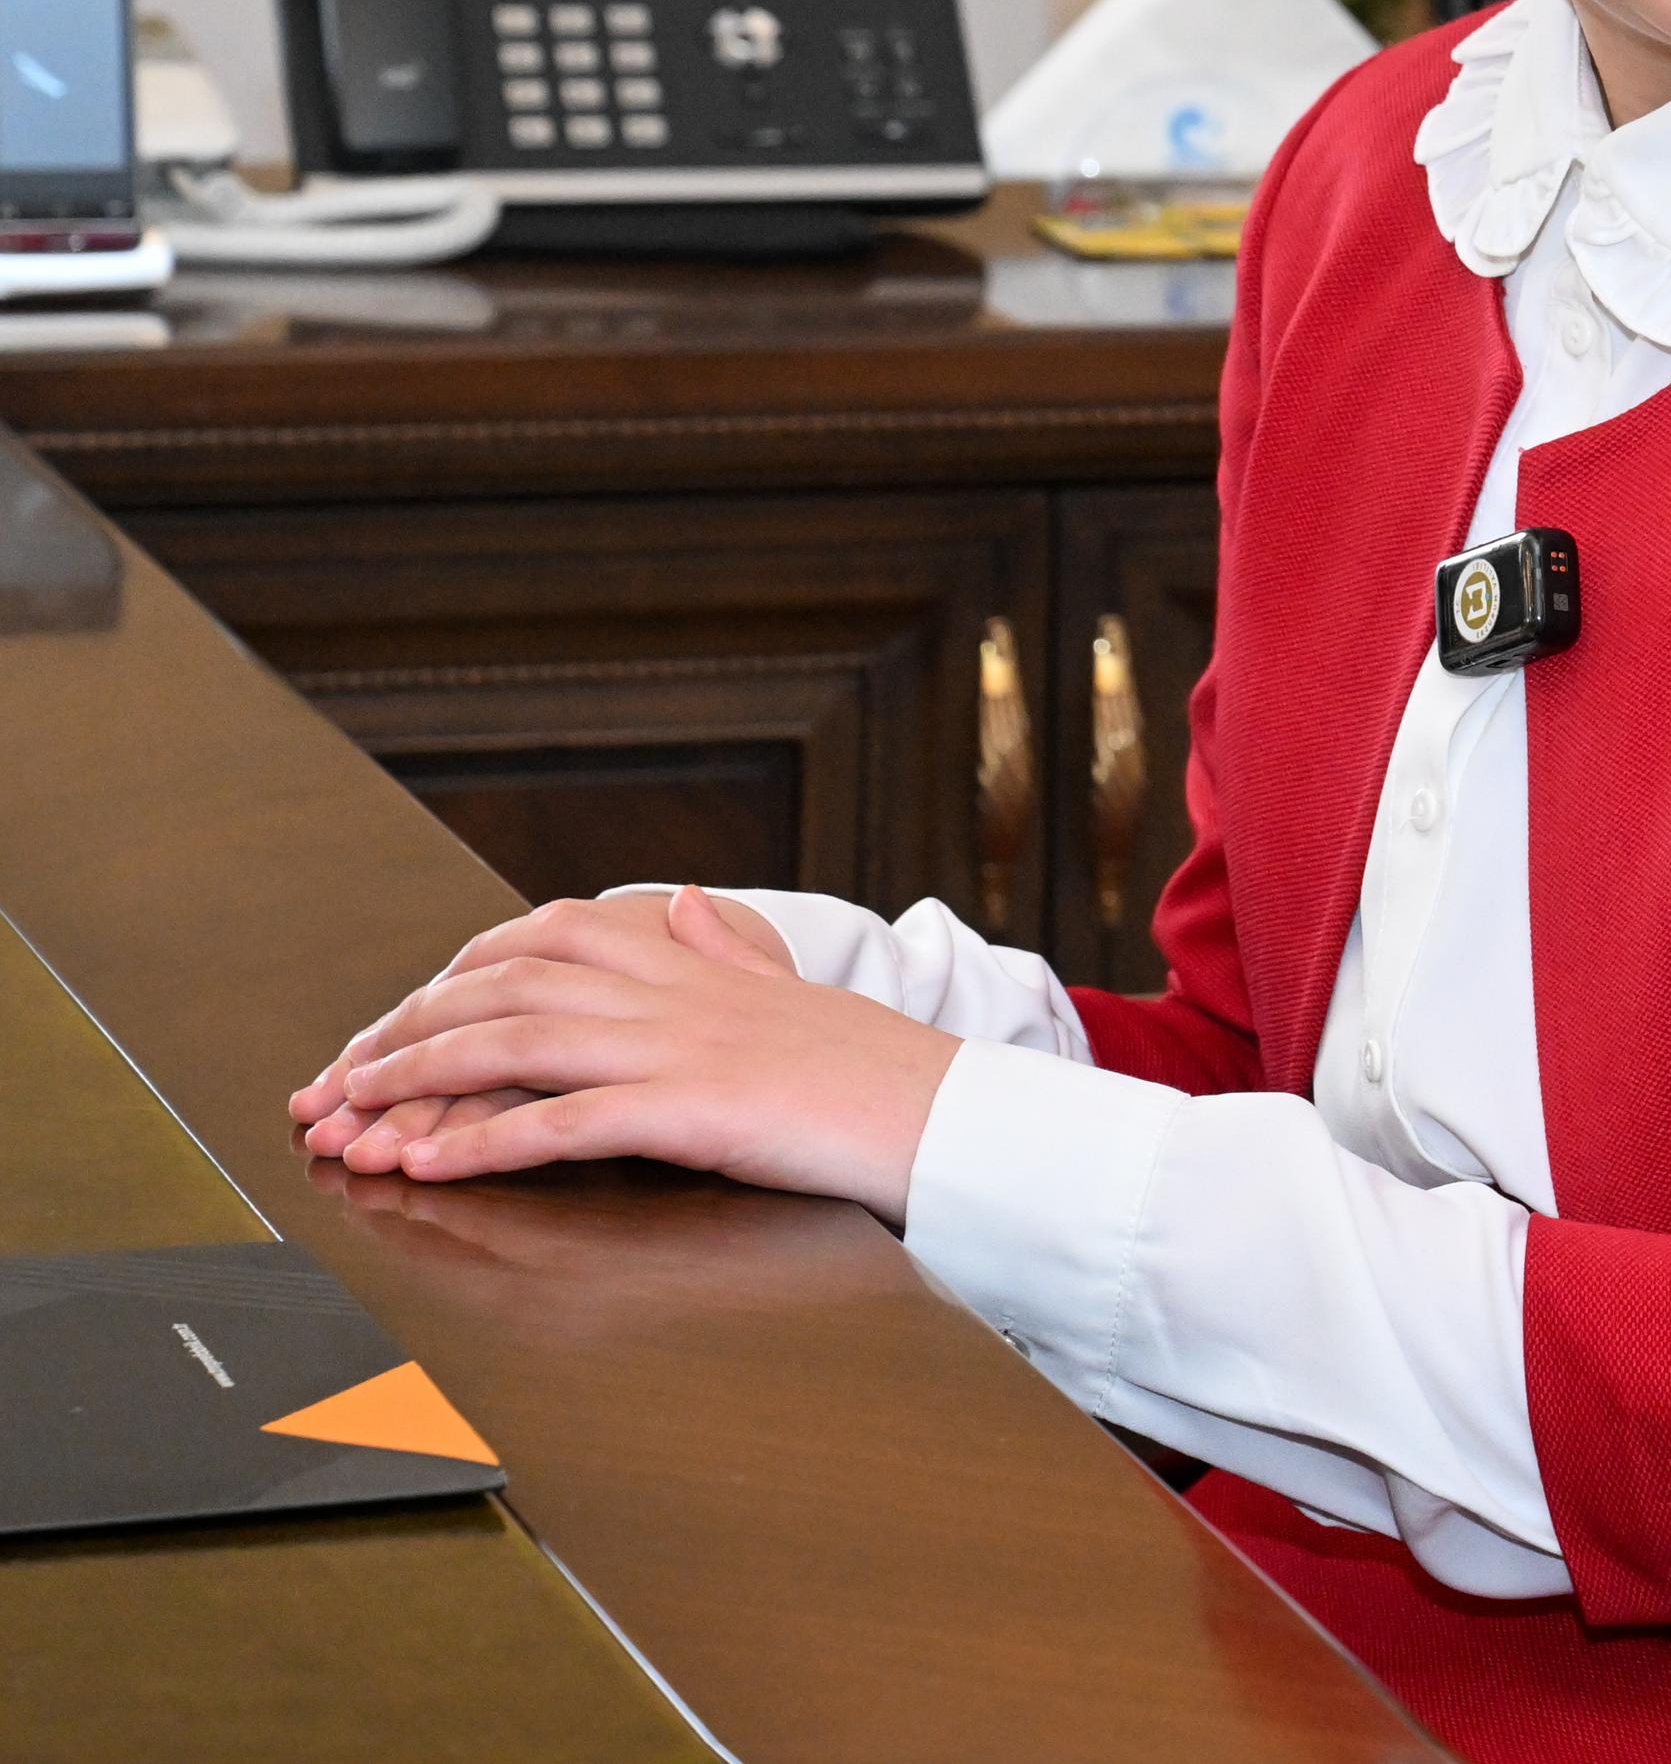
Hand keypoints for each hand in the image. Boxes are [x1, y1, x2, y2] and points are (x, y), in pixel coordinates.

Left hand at [285, 887, 956, 1221]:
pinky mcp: (689, 1110)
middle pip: (500, 990)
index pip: (536, 940)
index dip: (448, 979)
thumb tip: (673, 902)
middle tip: (332, 1085)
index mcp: (685, 961)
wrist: (942, 1112)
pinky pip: (564, 1122)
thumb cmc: (869, 1065)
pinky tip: (430, 1165)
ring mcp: (676, 1048)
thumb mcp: (788, 988)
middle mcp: (669, 992)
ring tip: (349, 1122)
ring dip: (416, 1084)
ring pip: (514, 1046)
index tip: (390, 1026)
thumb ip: (721, 945)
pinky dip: (483, 1144)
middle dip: (401, 1035)